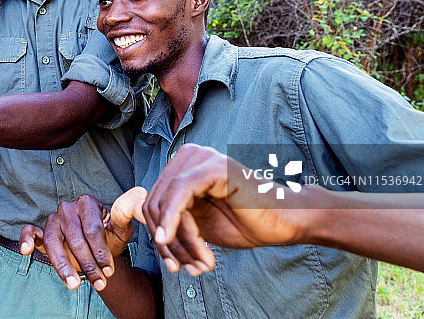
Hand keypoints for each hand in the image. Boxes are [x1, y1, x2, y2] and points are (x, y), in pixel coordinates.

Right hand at [20, 187, 145, 291]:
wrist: (97, 249)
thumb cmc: (109, 236)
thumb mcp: (121, 228)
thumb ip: (128, 212)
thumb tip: (141, 193)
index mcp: (86, 202)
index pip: (92, 229)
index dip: (101, 252)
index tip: (109, 270)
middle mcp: (67, 208)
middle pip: (75, 239)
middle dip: (88, 264)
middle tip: (98, 283)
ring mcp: (52, 219)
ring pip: (53, 241)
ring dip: (64, 265)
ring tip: (74, 284)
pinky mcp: (41, 230)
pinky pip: (29, 232)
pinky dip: (26, 239)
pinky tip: (26, 251)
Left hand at [141, 144, 307, 275]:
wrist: (285, 223)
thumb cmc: (245, 222)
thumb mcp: (197, 225)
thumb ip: (170, 220)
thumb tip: (138, 216)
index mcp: (182, 166)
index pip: (151, 202)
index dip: (158, 237)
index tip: (173, 264)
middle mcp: (188, 155)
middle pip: (154, 203)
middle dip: (167, 241)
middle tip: (186, 267)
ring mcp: (200, 158)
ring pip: (165, 202)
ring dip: (179, 239)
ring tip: (200, 261)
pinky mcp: (212, 166)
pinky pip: (180, 194)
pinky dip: (174, 221)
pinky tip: (180, 241)